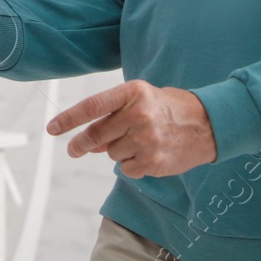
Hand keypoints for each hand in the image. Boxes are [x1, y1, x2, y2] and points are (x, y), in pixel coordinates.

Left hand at [48, 80, 217, 177]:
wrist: (208, 124)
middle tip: (73, 149)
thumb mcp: (140, 99)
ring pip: (111, 153)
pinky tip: (147, 153)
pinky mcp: (153, 162)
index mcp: (132, 93)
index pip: (91, 107)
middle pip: (95, 135)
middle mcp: (138, 115)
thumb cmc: (167, 108)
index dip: (68, 119)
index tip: (52, 128)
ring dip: (116, 151)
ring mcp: (146, 140)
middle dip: (79, 144)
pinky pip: (126, 168)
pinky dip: (131, 164)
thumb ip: (112, 116)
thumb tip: (86, 143)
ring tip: (139, 141)